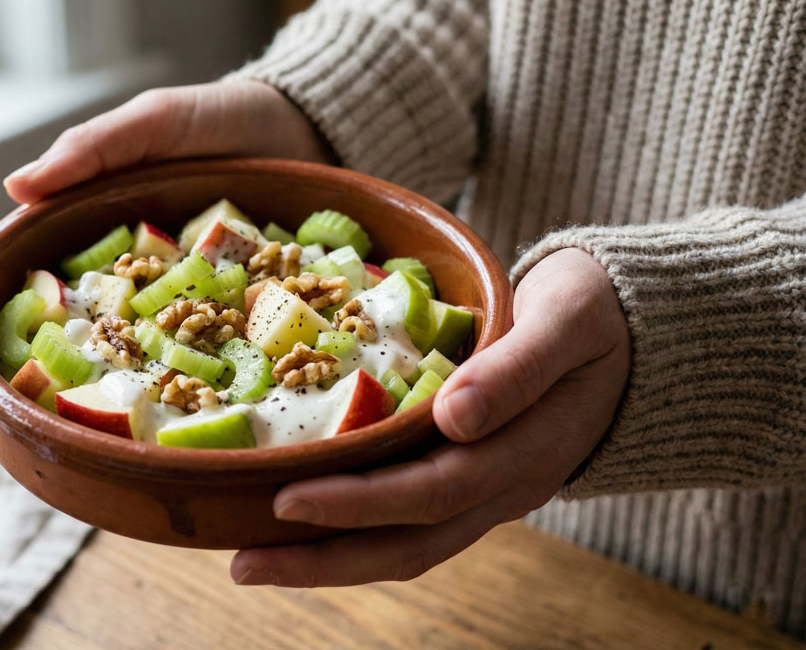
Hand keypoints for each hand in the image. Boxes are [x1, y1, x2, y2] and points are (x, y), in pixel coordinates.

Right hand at [0, 81, 333, 408]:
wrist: (307, 133)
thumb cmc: (221, 120)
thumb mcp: (156, 122)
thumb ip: (95, 146)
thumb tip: (16, 187)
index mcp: (86, 217)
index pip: (14, 258)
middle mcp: (115, 267)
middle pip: (43, 317)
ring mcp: (160, 299)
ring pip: (99, 350)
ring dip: (57, 389)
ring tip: (21, 429)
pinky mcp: (210, 319)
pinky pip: (171, 360)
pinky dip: (143, 393)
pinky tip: (125, 427)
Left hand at [231, 248, 629, 586]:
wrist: (638, 336)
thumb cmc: (598, 314)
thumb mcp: (569, 321)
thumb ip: (517, 367)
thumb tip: (455, 415)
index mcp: (525, 452)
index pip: (430, 492)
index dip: (357, 503)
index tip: (285, 498)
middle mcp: (502, 488)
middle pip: (408, 543)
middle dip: (323, 559)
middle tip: (240, 563)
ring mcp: (488, 493)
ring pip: (406, 545)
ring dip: (330, 561)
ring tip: (253, 560)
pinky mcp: (472, 481)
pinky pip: (410, 523)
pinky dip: (354, 532)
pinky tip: (301, 523)